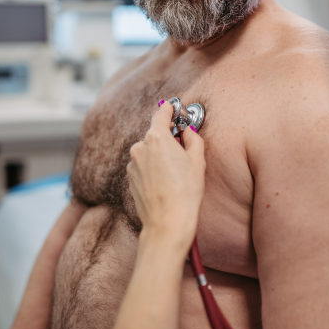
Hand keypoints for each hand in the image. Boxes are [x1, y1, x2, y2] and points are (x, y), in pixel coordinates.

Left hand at [127, 101, 205, 253]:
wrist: (167, 223)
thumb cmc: (185, 192)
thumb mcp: (198, 161)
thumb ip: (193, 139)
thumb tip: (188, 132)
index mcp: (156, 137)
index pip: (161, 113)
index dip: (169, 108)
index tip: (172, 105)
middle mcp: (140, 147)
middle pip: (156, 135)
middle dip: (169, 139)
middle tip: (184, 152)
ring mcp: (133, 163)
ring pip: (149, 152)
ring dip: (160, 156)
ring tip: (176, 175)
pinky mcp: (130, 178)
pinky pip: (144, 166)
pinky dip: (153, 169)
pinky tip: (165, 183)